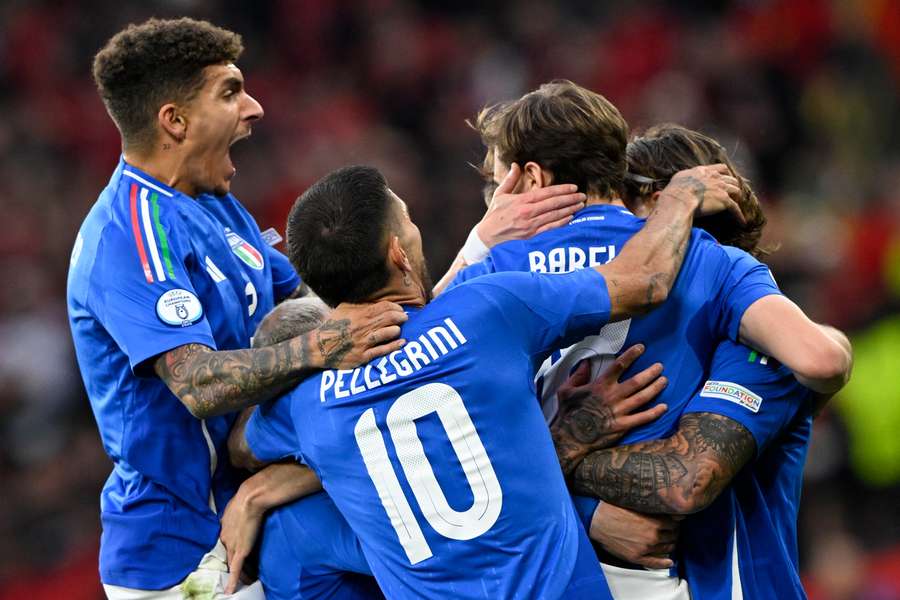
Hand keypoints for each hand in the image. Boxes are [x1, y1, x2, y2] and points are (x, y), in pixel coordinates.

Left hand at [220, 487, 264, 593]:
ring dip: (238, 575)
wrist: (250, 498)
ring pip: (232, 565)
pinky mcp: (240, 551)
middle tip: (239, 576)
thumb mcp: (237, 505)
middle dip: (232, 568)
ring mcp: (231, 546)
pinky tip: (231, 590)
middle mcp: (225, 539)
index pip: (226, 546)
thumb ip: (236, 513)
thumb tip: (240, 512)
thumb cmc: (246, 497)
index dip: (230, 554)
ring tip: (245, 582)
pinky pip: (235, 570)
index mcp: (224, 528)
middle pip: (227, 558)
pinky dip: (233, 581)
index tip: (235, 559)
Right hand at [312, 301, 407, 368]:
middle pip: (390, 318)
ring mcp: (364, 342)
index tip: (400, 310)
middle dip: (401, 317)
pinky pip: (382, 350)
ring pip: (388, 333)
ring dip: (397, 330)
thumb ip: (361, 303)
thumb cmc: (333, 325)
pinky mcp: (363, 355)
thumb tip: (377, 299)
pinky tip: (402, 342)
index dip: (396, 307)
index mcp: (360, 313)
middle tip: (404, 318)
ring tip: (398, 330)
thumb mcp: (344, 308)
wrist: (319, 346)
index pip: (385, 307)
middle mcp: (364, 326)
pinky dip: (394, 346)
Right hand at [476, 163, 585, 246]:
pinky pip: (550, 228)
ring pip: (554, 215)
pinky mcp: (531, 236)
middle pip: (554, 203)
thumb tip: (515, 165)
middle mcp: (527, 212)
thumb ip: (510, 179)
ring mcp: (530, 225)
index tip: (573, 187)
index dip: (561, 189)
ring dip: (569, 210)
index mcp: (521, 201)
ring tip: (580, 205)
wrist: (486, 237)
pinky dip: (561, 223)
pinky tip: (570, 218)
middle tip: (582, 195)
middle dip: (570, 199)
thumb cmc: (493, 215)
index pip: (546, 193)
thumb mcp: (500, 194)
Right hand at [552, 344, 667, 476]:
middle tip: (660, 366)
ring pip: (643, 397)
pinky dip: (655, 412)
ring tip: (664, 381)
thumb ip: (577, 375)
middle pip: (637, 381)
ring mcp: (619, 412)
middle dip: (651, 372)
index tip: (641, 347)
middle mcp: (612, 396)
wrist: (570, 438)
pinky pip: (643, 418)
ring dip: (655, 388)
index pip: (619, 365)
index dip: (631, 355)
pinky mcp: (623, 426)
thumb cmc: (567, 413)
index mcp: (600, 385)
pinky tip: (664, 407)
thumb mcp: (566, 390)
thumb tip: (585, 363)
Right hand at [590, 502, 679, 568]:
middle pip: (672, 536)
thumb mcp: (636, 503)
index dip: (674, 522)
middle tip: (671, 531)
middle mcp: (653, 536)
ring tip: (668, 542)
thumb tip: (668, 508)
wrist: (596, 520)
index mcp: (654, 521)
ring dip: (670, 545)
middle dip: (673, 533)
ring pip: (667, 549)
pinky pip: (655, 563)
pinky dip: (664, 563)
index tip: (673, 521)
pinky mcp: (636, 557)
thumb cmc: (613, 508)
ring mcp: (645, 548)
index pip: (674, 524)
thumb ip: (653, 507)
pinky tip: (669, 561)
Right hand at [663, 164, 743, 222]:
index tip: (725, 177)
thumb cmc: (672, 194)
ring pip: (735, 190)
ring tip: (738, 204)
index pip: (719, 168)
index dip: (723, 173)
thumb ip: (674, 187)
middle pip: (730, 179)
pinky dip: (739, 215)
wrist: (680, 200)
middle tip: (733, 192)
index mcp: (702, 171)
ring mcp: (721, 188)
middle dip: (733, 185)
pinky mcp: (724, 200)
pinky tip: (742, 222)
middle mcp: (714, 177)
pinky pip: (735, 208)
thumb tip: (656, 196)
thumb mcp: (673, 185)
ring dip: (737, 197)